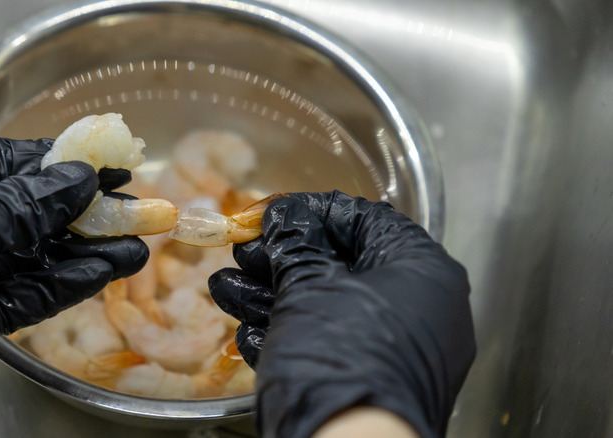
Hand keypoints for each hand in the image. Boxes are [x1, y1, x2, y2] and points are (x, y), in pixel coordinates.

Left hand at [0, 138, 147, 419]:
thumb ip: (20, 205)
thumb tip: (77, 180)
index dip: (62, 164)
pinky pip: (24, 297)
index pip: (8, 164)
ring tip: (136, 247)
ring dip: (85, 253)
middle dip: (83, 213)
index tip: (109, 166)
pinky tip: (102, 274)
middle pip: (30, 214)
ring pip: (34, 259)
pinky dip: (64, 286)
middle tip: (136, 211)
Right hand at [209, 191, 474, 437]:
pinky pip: (333, 346)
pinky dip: (291, 336)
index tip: (271, 214)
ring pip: (331, 308)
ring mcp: (398, 350)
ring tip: (226, 288)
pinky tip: (248, 334)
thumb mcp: (309, 285)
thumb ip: (296, 243)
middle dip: (283, 259)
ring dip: (273, 297)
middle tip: (243, 253)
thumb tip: (286, 216)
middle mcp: (419, 308)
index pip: (366, 219)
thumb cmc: (340, 356)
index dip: (311, 211)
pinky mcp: (375, 383)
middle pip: (343, 265)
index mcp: (421, 270)